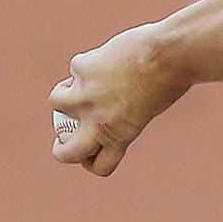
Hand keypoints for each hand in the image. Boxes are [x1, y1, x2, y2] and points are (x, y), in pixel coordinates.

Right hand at [48, 23, 189, 175]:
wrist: (165, 55)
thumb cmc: (165, 83)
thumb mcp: (144, 112)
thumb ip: (119, 119)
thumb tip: (94, 112)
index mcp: (120, 137)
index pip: (98, 166)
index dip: (91, 162)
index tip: (91, 152)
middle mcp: (98, 121)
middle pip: (66, 152)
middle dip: (61, 149)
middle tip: (63, 139)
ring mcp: (86, 96)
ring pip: (57, 102)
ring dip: (65, 97)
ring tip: (83, 87)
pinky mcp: (80, 69)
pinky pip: (75, 71)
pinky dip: (85, 68)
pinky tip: (105, 60)